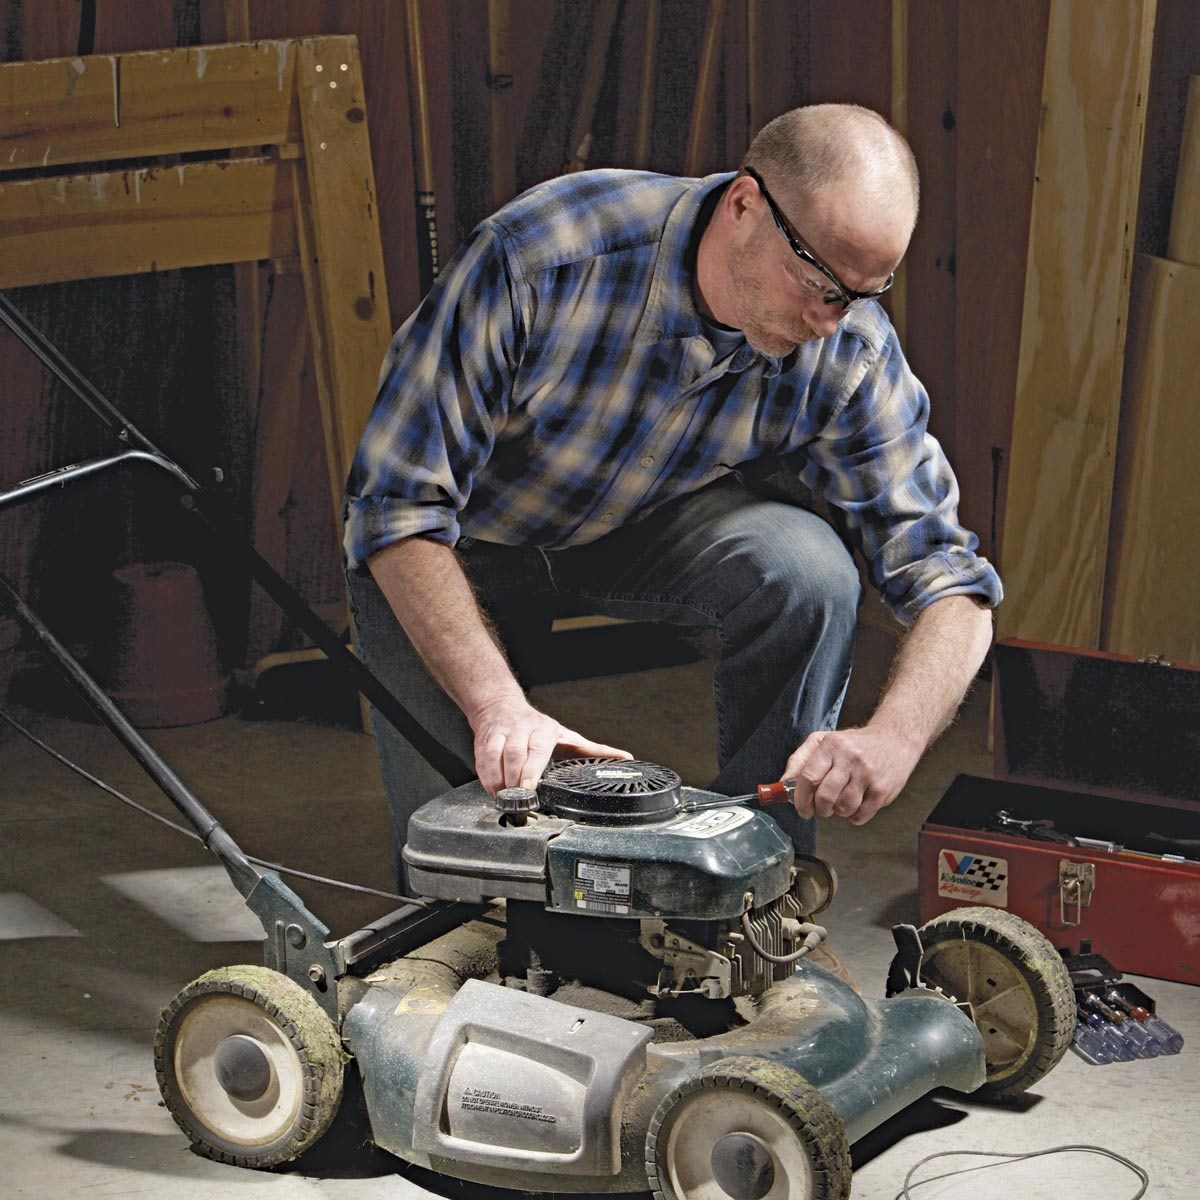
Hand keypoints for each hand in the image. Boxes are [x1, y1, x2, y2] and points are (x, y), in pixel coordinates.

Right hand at [469, 695, 631, 794]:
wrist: (501, 705)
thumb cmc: (537, 727)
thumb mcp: (567, 737)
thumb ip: (593, 750)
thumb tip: (625, 758)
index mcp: (545, 730)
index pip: (538, 749)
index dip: (532, 768)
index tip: (531, 787)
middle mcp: (521, 728)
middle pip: (515, 753)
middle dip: (514, 778)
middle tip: (518, 800)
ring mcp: (501, 733)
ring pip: (495, 755)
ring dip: (498, 780)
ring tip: (503, 799)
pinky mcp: (484, 739)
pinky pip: (482, 759)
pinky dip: (485, 777)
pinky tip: (491, 791)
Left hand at [781, 724, 921, 825]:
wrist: (895, 739)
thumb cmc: (853, 744)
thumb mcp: (824, 742)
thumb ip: (800, 761)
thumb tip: (782, 785)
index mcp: (832, 746)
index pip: (808, 777)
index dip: (800, 798)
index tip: (801, 808)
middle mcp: (850, 759)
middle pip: (825, 797)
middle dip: (819, 809)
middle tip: (821, 808)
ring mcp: (868, 775)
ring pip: (843, 808)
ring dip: (837, 812)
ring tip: (841, 801)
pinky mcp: (883, 790)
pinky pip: (860, 816)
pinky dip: (854, 816)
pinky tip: (856, 804)